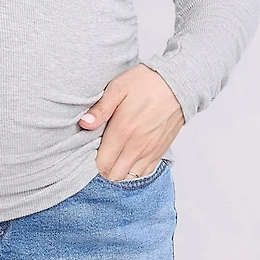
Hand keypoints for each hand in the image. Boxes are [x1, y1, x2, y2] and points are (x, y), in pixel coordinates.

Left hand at [78, 64, 183, 181]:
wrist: (175, 83)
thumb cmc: (145, 83)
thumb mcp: (117, 88)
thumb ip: (100, 109)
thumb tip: (84, 123)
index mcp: (123, 131)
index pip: (102, 163)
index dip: (93, 159)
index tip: (93, 147)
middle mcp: (137, 146)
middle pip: (114, 175)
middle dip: (104, 167)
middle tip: (102, 150)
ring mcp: (150, 151)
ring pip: (130, 176)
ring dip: (119, 169)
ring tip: (115, 152)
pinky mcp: (161, 151)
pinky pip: (146, 172)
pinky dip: (135, 168)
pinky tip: (130, 154)